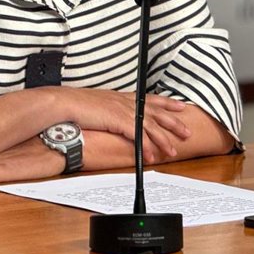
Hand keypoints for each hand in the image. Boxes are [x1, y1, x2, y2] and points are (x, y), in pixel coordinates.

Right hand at [55, 89, 191, 159]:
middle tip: (187, 131)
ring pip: (151, 127)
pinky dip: (147, 148)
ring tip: (173, 151)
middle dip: (173, 123)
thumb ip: (111, 109)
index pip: (151, 98)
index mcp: (123, 97)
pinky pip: (138, 137)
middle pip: (157, 113)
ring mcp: (124, 111)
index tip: (180, 106)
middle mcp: (127, 102)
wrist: (66, 103)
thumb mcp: (100, 104)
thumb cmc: (78, 104)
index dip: (167, 103)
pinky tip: (152, 156)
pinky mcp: (119, 121)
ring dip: (163, 140)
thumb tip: (114, 117)